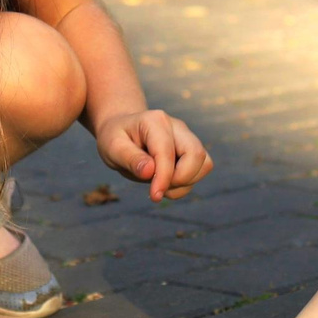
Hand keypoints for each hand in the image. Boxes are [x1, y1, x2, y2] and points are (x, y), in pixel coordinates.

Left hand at [95, 108, 212, 199]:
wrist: (122, 131)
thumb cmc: (115, 138)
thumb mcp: (112, 148)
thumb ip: (130, 158)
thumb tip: (150, 171)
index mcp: (154, 121)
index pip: (167, 152)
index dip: (164, 177)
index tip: (154, 195)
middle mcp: (176, 127)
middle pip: (197, 154)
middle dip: (181, 179)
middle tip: (156, 186)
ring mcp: (187, 137)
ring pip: (204, 164)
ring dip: (185, 183)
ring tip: (159, 184)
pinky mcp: (191, 150)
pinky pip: (201, 170)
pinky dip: (186, 184)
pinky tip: (166, 183)